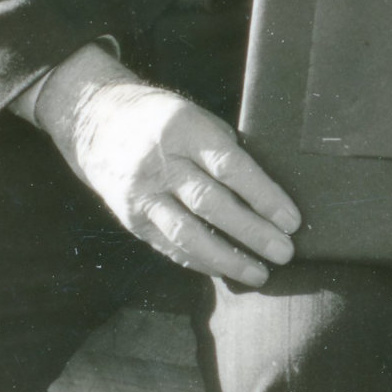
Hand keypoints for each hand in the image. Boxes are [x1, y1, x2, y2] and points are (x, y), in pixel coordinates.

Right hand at [33, 45, 301, 285]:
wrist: (99, 123)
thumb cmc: (165, 120)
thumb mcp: (196, 119)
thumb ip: (224, 151)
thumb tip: (268, 195)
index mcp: (184, 129)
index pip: (230, 166)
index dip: (264, 196)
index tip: (292, 220)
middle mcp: (160, 163)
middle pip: (211, 204)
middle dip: (253, 232)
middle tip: (285, 252)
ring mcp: (142, 195)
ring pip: (187, 234)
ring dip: (227, 258)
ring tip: (260, 273)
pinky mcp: (131, 220)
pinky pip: (169, 246)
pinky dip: (200, 261)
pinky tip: (226, 270)